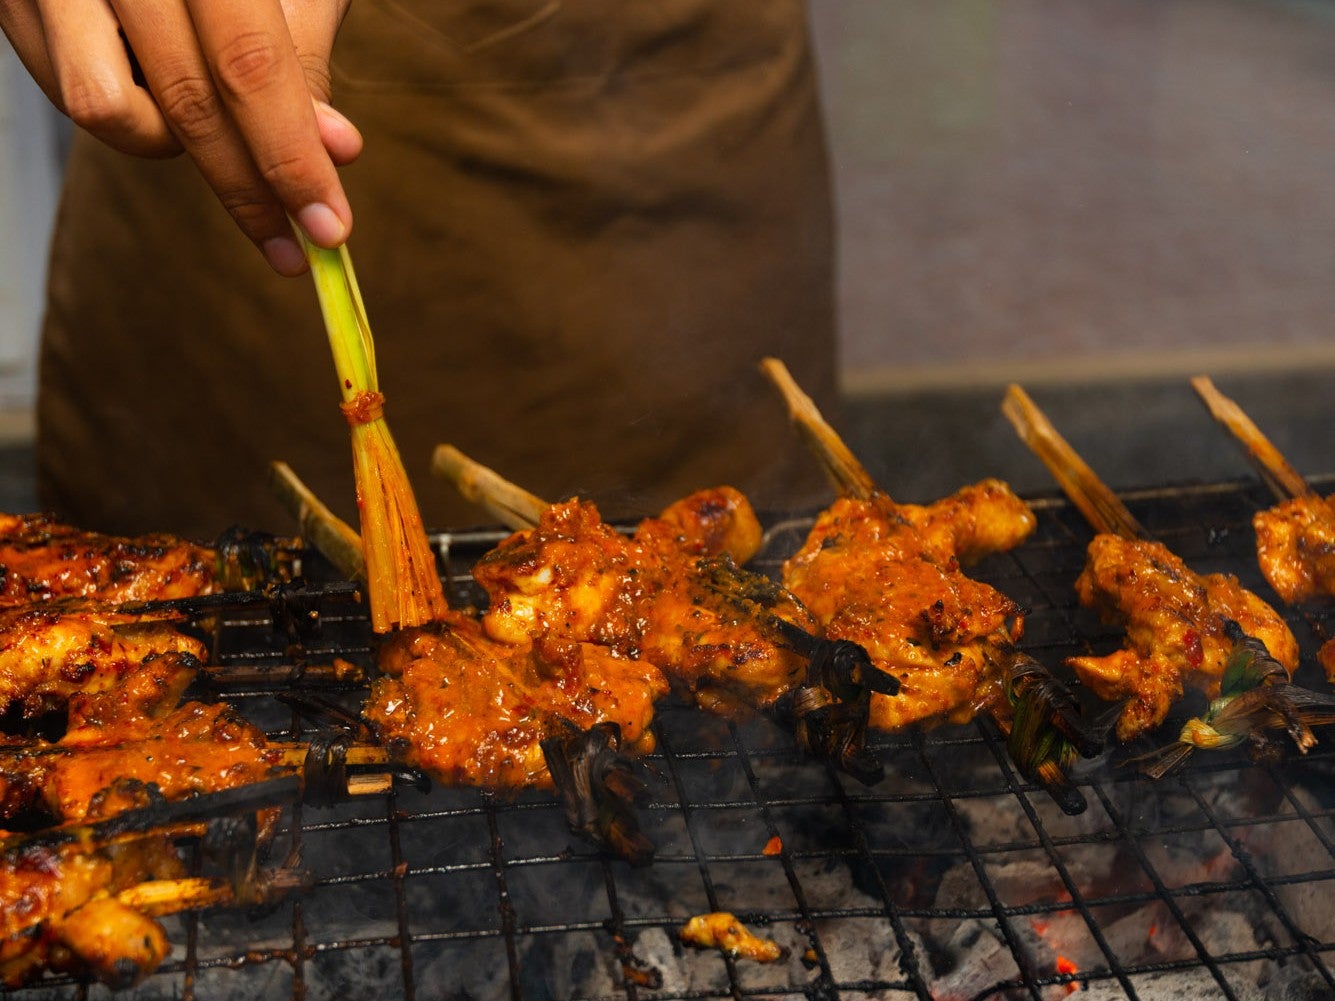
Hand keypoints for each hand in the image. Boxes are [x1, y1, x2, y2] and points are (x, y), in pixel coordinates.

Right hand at [0, 0, 361, 274]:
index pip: (247, 65)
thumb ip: (300, 54)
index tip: (330, 228)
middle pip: (181, 102)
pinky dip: (130, 109)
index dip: (290, 156)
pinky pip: (71, 90)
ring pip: (108, 112)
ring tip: (217, 121)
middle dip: (247, 188)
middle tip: (296, 244)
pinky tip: (158, 86)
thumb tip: (335, 151)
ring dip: (175, 143)